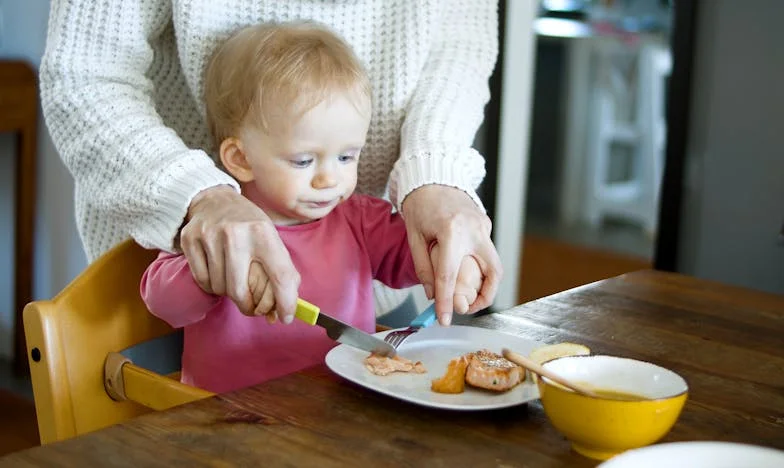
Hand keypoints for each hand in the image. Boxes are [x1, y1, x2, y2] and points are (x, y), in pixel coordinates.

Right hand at [180, 185, 299, 322]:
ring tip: (233, 280)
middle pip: (240, 291)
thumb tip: (284, 310)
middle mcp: (236, 233)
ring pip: (219, 288)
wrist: (214, 199)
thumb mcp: (271, 238)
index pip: (280, 275)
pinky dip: (212, 285)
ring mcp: (210, 235)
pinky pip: (202, 280)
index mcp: (263, 232)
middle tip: (252, 308)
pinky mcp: (190, 239)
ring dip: (228, 293)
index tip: (286, 317)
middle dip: (248, 307)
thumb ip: (281, 271)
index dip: (285, 302)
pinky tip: (218, 273)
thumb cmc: (248, 225)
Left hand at [402, 184, 501, 324]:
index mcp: (451, 232)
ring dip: (486, 284)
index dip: (446, 302)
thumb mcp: (414, 236)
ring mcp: (484, 226)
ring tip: (468, 295)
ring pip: (494, 264)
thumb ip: (424, 267)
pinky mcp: (485, 224)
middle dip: (485, 296)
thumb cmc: (420, 204)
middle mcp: (474, 229)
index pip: (449, 276)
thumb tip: (432, 294)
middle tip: (469, 308)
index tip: (444, 319)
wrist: (433, 176)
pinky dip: (479, 266)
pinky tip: (465, 270)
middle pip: (492, 273)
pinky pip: (487, 251)